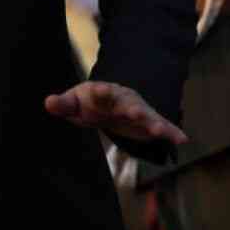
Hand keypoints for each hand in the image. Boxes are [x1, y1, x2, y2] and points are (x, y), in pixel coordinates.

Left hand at [43, 81, 185, 145]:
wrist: (106, 105)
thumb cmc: (88, 103)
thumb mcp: (74, 103)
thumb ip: (63, 104)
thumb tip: (47, 103)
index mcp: (103, 93)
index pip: (100, 91)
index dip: (100, 91)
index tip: (101, 90)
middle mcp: (123, 100)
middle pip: (128, 104)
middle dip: (132, 109)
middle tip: (137, 113)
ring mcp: (138, 111)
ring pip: (148, 116)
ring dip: (155, 123)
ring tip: (162, 132)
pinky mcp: (148, 123)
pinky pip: (162, 127)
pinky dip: (171, 132)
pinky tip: (182, 140)